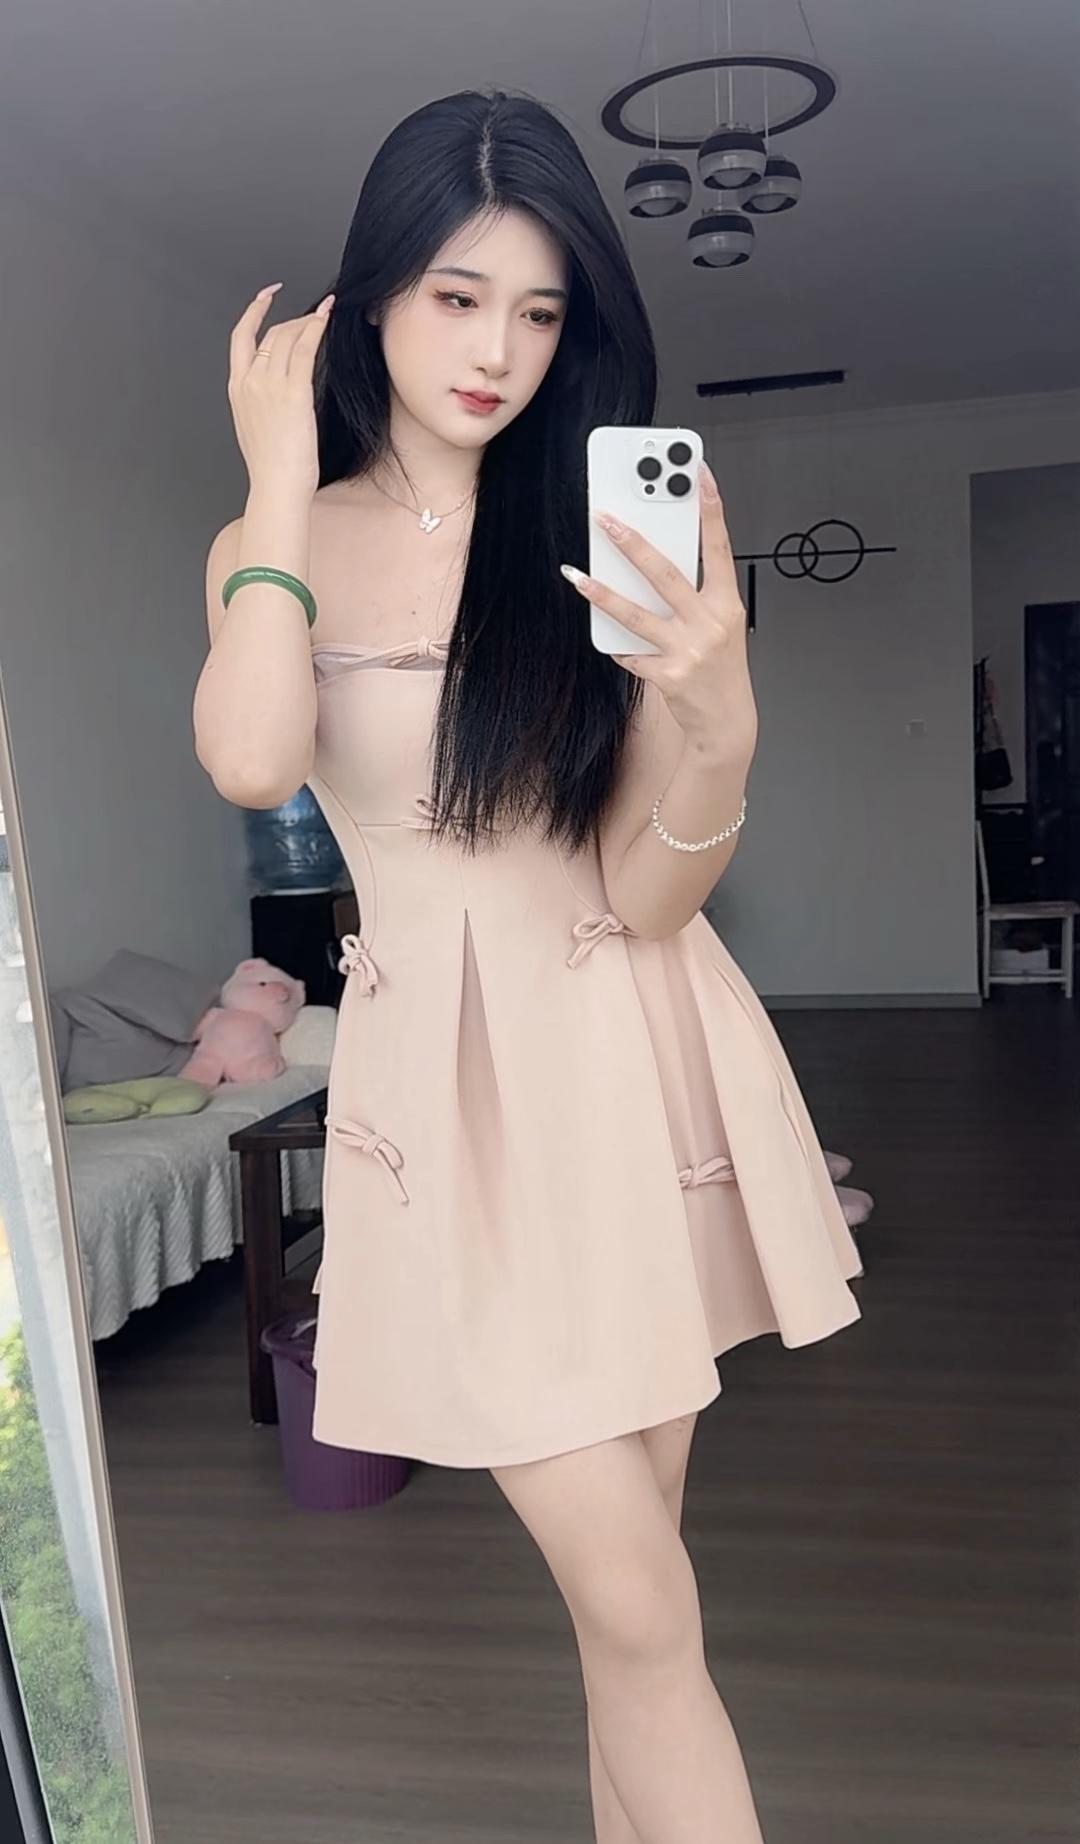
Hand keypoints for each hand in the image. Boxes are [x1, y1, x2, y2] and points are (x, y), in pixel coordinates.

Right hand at [227, 283, 334, 500]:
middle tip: (313, 316)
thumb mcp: (255, 426)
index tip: (265, 296)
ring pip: (288, 336)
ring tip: (324, 316)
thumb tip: (278, 392)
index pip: (241, 337)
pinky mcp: (293, 392)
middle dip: (294, 319)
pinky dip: (316, 328)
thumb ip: (260, 401)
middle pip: (271, 333)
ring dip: (309, 320)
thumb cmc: (272, 466)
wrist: (276, 485)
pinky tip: (326, 318)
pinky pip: (305, 348)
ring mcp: (269, 385)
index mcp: (237, 388)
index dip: (254, 311)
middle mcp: (250, 380)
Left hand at [563, 463, 757, 762]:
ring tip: (577, 575)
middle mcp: (710, 624)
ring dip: (603, 593)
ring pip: (637, 614)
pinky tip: (607, 638)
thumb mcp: (721, 626)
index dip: (711, 509)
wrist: (728, 723)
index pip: (719, 547)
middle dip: (633, 544)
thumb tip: (654, 566)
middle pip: (666, 574)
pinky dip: (619, 646)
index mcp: (727, 605)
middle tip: (607, 519)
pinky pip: (632, 654)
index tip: (698, 474)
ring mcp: (689, 650)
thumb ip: (696, 596)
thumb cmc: (721, 669)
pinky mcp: (669, 675)